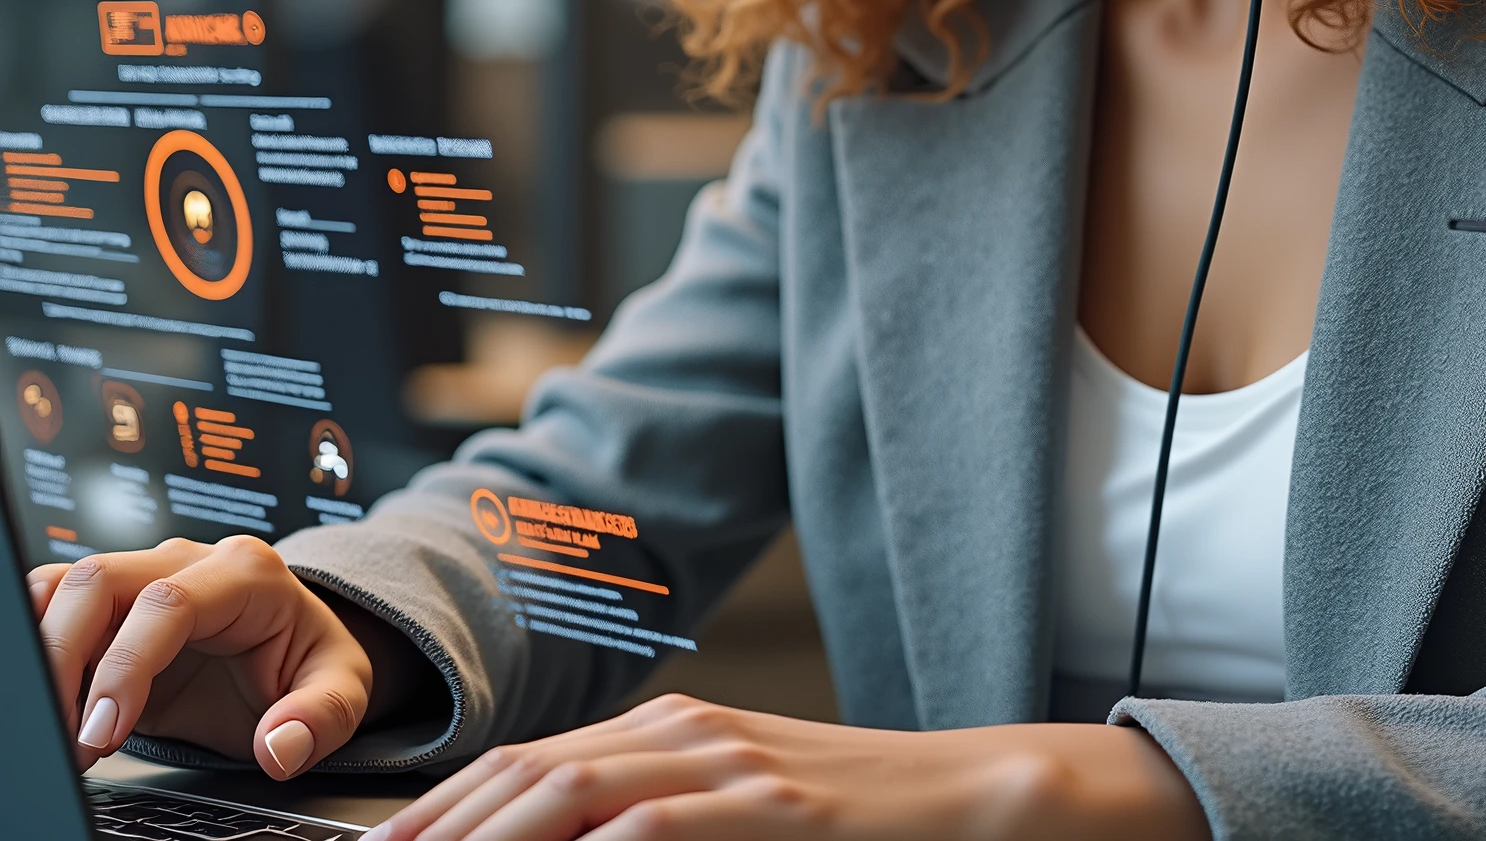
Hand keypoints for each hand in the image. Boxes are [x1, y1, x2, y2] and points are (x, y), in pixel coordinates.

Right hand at [30, 535, 422, 778]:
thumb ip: (323, 715)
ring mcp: (145, 578)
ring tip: (53, 726)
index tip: (104, 736)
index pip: (168, 603)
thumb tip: (281, 745)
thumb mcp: (343, 688)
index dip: (127, 667)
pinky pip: (56, 599)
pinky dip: (37, 639)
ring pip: (67, 585)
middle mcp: (189, 563)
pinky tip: (45, 696)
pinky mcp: (113, 607)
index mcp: (247, 574)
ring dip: (44, 649)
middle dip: (66, 659)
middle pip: (100, 581)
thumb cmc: (308, 662)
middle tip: (70, 742)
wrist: (294, 649)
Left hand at [365, 692, 1208, 839]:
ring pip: (573, 792)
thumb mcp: (735, 810)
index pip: (522, 768)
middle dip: (436, 830)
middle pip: (526, 776)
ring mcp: (728, 764)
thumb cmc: (848, 817)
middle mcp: (684, 733)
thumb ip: (646, 824)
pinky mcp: (771, 807)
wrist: (971, 796)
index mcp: (666, 733)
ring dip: (487, 836)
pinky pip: (656, 831)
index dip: (438, 815)